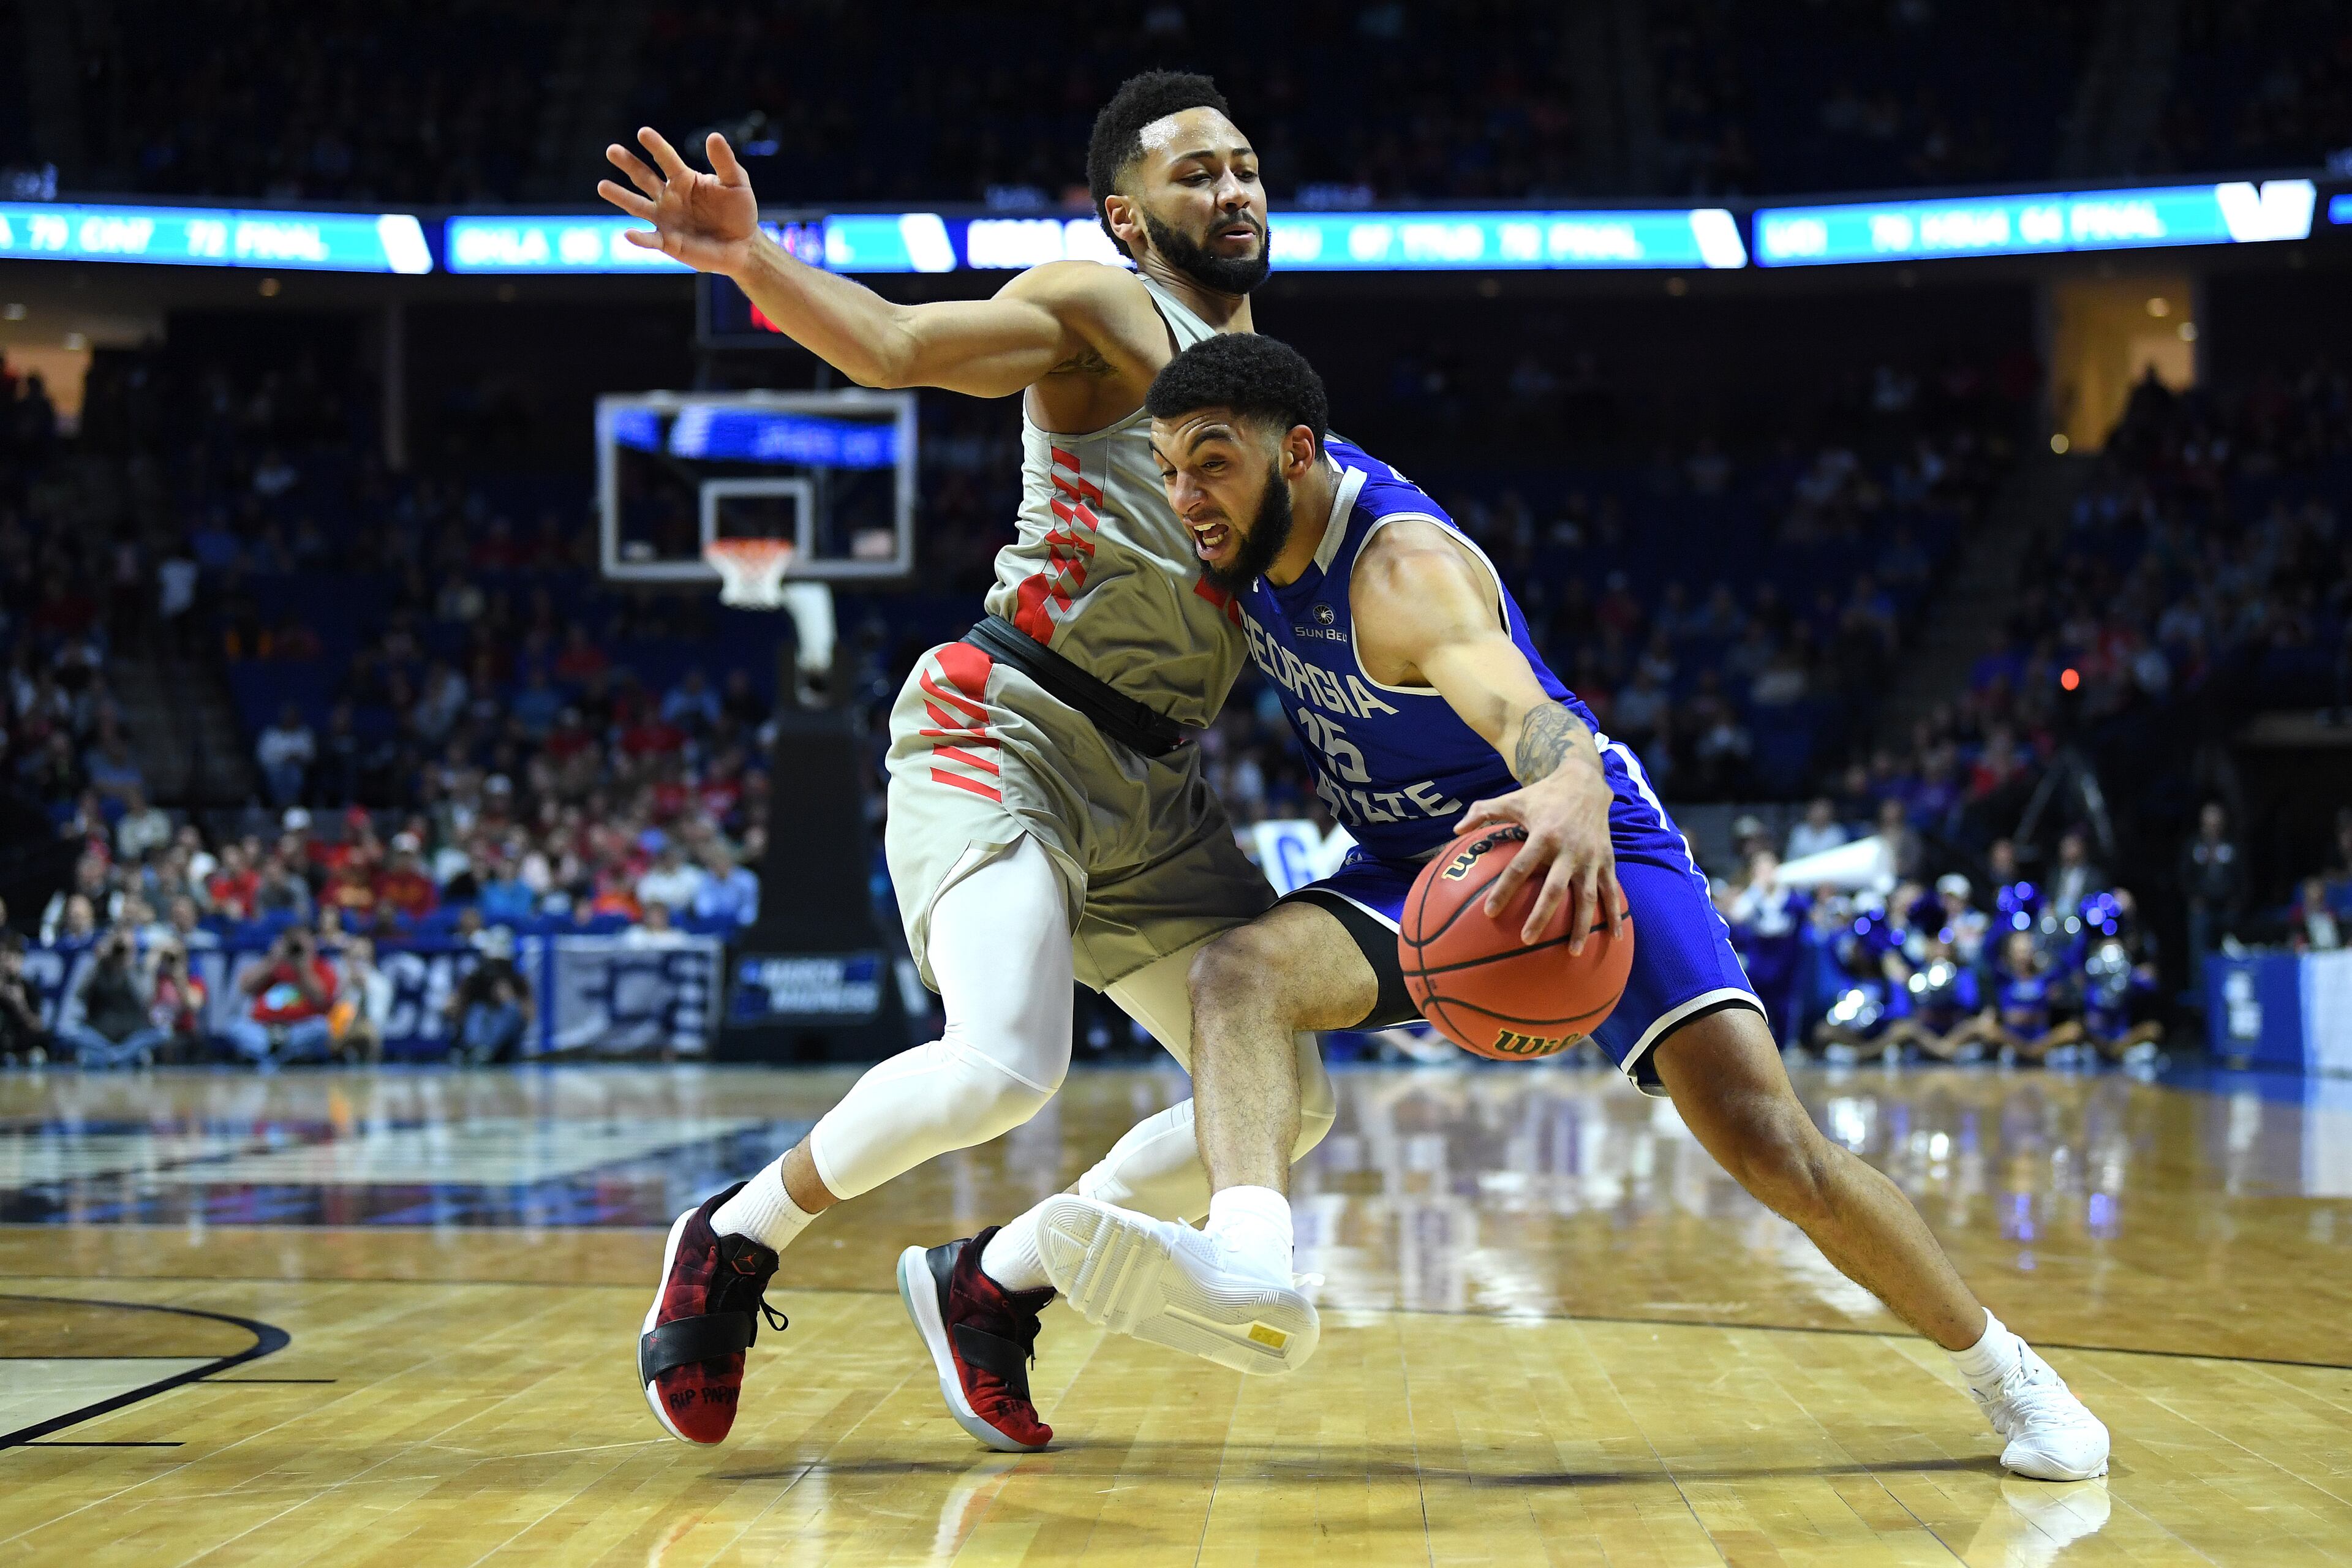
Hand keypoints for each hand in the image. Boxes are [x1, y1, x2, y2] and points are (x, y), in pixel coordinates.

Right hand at [598, 128, 761, 275]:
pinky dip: (640, 238)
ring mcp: (665, 219)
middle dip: (628, 164)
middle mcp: (668, 196)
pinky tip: (629, 233)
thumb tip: (713, 136)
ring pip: (637, 205)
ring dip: (620, 196)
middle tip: (612, 150)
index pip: (666, 158)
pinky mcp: (668, 242)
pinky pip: (650, 239)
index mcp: (683, 178)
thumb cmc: (739, 211)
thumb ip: (725, 162)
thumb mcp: (737, 183)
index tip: (643, 133)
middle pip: (643, 177)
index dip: (655, 145)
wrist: (743, 245)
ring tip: (602, 185)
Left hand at [1456, 762, 1624, 950]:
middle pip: (1554, 889)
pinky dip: (1615, 914)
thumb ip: (1482, 812)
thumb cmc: (1543, 794)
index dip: (1504, 891)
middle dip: (1541, 916)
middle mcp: (1568, 849)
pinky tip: (1614, 937)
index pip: (1519, 868)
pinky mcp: (1607, 859)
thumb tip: (1455, 830)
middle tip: (1526, 939)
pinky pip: (1611, 890)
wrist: (1586, 781)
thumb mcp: (1512, 799)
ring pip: (1586, 896)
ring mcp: (1590, 857)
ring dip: (1580, 925)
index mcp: (1543, 835)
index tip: (1490, 913)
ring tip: (1572, 951)